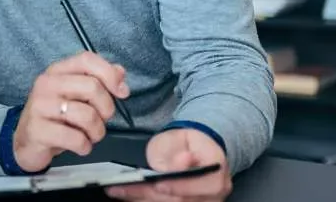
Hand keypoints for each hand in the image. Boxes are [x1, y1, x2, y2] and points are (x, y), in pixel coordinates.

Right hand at [12, 52, 128, 171]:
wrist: (25, 142)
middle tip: (101, 120)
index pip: (86, 60)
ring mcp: (39, 106)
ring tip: (90, 136)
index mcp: (56, 71)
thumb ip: (97, 80)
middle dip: (106, 109)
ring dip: (97, 132)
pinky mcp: (37, 130)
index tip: (121, 92)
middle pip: (92, 87)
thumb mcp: (75, 95)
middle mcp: (46, 84)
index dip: (109, 74)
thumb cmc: (55, 117)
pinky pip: (75, 138)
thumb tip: (120, 72)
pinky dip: (85, 146)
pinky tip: (80, 146)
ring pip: (87, 116)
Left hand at [106, 128, 230, 200]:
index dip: (181, 186)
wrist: (191, 149)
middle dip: (150, 194)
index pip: (205, 184)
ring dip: (143, 199)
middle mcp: (214, 192)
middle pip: (184, 200)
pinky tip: (126, 195)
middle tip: (122, 188)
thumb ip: (177, 153)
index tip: (158, 184)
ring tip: (118, 191)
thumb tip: (183, 162)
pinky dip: (145, 200)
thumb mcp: (177, 139)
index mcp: (217, 170)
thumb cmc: (184, 143)